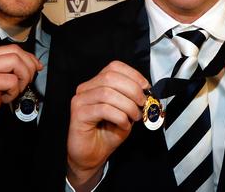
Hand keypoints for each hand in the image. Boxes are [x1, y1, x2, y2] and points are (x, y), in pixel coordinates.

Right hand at [0, 45, 41, 140]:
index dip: (28, 58)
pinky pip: (10, 80)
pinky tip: (4, 99)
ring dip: (22, 78)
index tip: (36, 68)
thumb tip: (27, 68)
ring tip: (14, 91)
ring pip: (14, 61)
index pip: (10, 48)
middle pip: (14, 51)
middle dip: (28, 66)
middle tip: (27, 82)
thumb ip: (3, 72)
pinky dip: (14, 90)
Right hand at [67, 61, 149, 190]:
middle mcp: (86, 89)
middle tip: (142, 103)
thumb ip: (133, 99)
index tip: (146, 87)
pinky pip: (103, 109)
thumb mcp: (126, 112)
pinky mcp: (78, 114)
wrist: (92, 156)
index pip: (114, 67)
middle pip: (110, 77)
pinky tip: (124, 125)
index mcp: (97, 84)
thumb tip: (146, 91)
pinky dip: (119, 117)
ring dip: (127, 105)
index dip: (133, 74)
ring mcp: (80, 101)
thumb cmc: (108, 133)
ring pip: (108, 93)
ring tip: (135, 117)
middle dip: (132, 89)